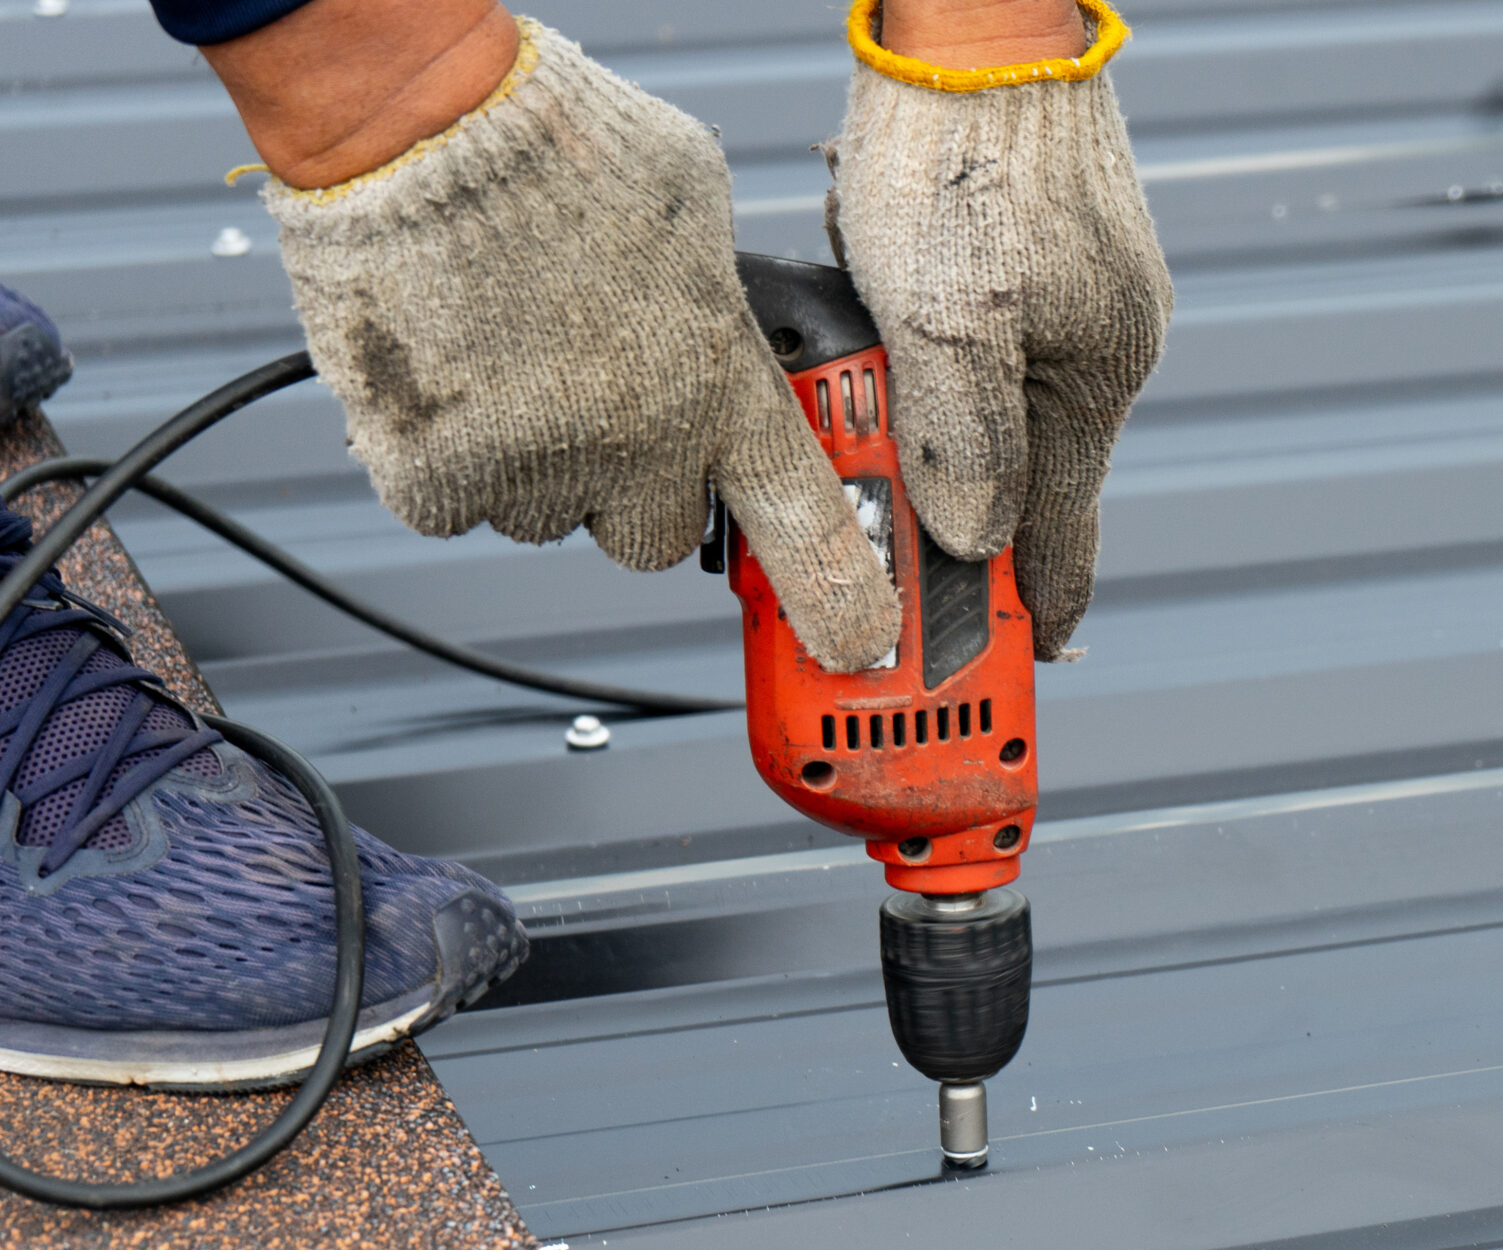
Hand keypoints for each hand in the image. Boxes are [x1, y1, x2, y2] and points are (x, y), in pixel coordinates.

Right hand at [213, 7, 897, 673]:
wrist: (418, 122)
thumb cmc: (560, 140)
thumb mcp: (698, 209)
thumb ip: (723, 299)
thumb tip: (732, 327)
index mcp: (721, 384)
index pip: (804, 523)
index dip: (836, 595)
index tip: (857, 645)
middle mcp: (638, 444)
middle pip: (655, 536)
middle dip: (633, 487)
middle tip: (599, 404)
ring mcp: (534, 469)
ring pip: (550, 514)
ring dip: (536, 460)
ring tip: (512, 349)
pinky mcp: (433, 476)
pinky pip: (453, 504)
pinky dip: (444, 453)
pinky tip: (451, 366)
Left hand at [827, 0, 1170, 659]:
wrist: (973, 18)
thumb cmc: (962, 145)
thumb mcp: (947, 312)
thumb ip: (963, 439)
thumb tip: (976, 541)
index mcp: (1096, 378)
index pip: (1067, 535)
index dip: (1037, 611)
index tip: (1018, 670)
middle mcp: (1098, 348)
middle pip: (1025, 481)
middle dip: (964, 529)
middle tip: (901, 576)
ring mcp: (1071, 302)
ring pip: (994, 416)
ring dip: (935, 444)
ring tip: (867, 456)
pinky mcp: (1034, 261)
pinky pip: (979, 352)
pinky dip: (932, 375)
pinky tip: (883, 353)